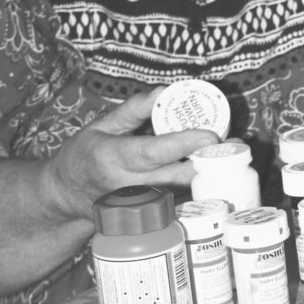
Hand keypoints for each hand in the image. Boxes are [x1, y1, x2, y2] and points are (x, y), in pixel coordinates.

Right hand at [45, 88, 218, 219]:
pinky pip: (180, 198)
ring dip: (209, 172)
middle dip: (209, 160)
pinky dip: (199, 183)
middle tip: (235, 142)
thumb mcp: (101, 125)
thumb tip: (163, 90)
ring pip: (183, 190)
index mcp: (113, 158)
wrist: (67, 197)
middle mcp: (128, 185)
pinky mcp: (149, 213)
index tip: (210, 134)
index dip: (183, 143)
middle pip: (177, 176)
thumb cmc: (84, 155)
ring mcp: (140, 204)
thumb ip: (133, 109)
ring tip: (232, 152)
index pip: (153, 153)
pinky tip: (216, 168)